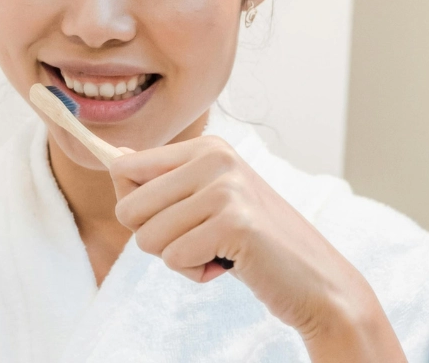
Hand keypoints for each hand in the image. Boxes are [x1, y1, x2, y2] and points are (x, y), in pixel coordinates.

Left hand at [109, 135, 406, 361]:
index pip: (123, 167)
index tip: (174, 218)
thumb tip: (113, 154)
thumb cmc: (255, 244)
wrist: (315, 281)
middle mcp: (214, 157)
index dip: (137, 207)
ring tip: (219, 251)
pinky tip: (231, 264)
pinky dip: (196, 272)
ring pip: (147, 238)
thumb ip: (163, 178)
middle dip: (156, 238)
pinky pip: (175, 258)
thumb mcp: (208, 199)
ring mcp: (225, 187)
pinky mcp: (233, 221)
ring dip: (178, 258)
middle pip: (127, 207)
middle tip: (200, 239)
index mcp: (205, 146)